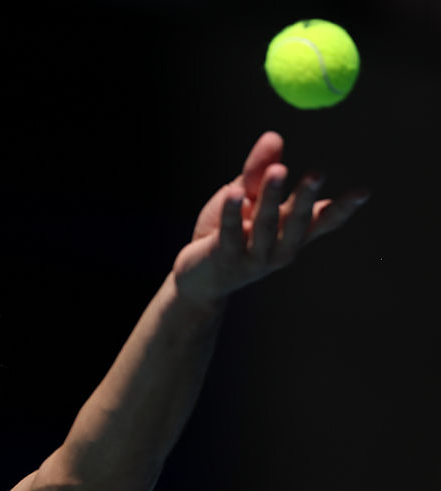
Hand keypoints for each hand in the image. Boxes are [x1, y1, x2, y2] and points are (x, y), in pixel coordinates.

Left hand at [173, 131, 368, 305]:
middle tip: (317, 174)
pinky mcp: (225, 259)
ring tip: (278, 170)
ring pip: (265, 226)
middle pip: (296, 222)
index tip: (364, 192)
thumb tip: (273, 136)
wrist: (200, 279)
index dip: (342, 209)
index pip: (322, 222)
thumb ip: (259, 171)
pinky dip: (232, 213)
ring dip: (271, 197)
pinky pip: (230, 234)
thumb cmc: (229, 234)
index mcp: (292, 234)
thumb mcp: (246, 197)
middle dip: (306, 197)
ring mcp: (254, 257)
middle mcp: (279, 248)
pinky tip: (233, 193)